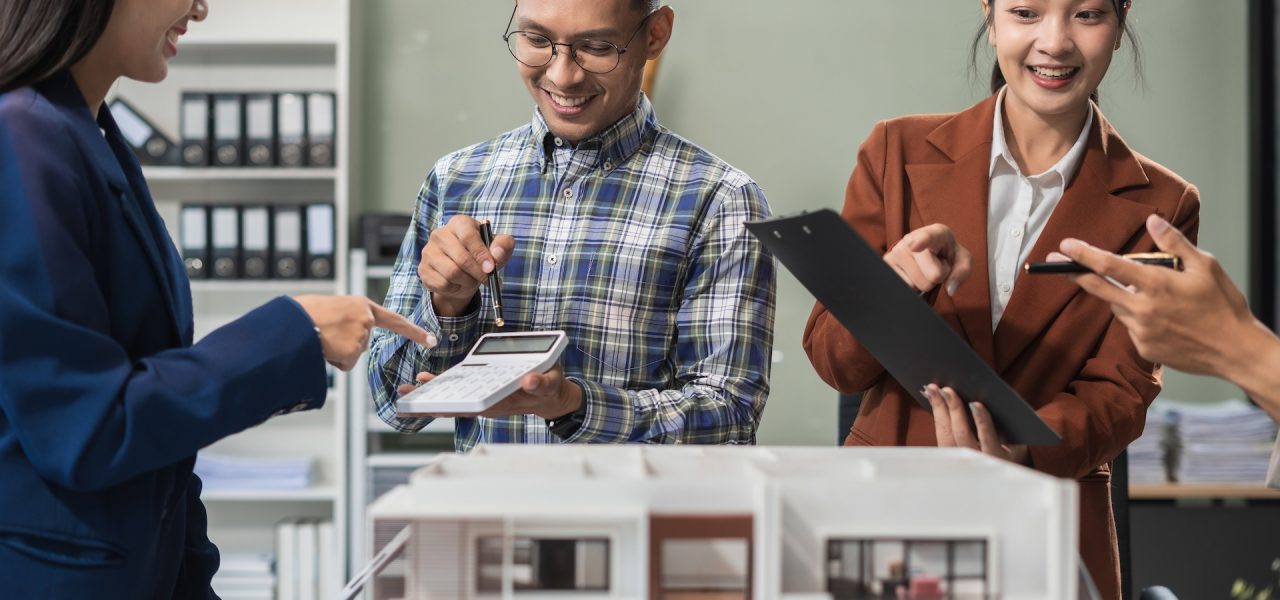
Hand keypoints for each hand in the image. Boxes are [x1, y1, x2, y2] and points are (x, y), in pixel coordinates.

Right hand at [294, 295, 434, 370]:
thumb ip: (348, 317)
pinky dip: (332, 360)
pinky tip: (322, 347)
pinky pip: (344, 364)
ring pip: (351, 355)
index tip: (432, 340)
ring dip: (336, 351)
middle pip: (362, 343)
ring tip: (320, 337)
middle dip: (344, 344)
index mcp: (362, 305)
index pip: (394, 320)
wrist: (291, 320)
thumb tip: (347, 334)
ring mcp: (361, 335)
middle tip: (325, 333)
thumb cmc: (304, 313)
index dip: (414, 331)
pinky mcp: (353, 351)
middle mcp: (366, 319)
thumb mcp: (333, 307)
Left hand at [398, 365, 583, 419]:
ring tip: (405, 390)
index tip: (432, 405)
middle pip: (453, 405)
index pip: (471, 406)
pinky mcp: (482, 388)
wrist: (550, 394)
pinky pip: (458, 389)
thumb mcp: (549, 383)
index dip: (450, 406)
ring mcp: (482, 396)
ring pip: (452, 398)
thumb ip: (541, 383)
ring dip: (429, 395)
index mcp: (501, 402)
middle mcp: (487, 402)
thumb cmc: (549, 388)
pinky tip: (426, 380)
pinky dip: (441, 385)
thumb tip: (529, 380)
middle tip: (404, 398)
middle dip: (429, 403)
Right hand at [418, 215, 515, 316]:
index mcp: (459, 223)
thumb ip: (503, 246)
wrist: (463, 273)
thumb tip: (497, 254)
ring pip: (451, 273)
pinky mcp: (423, 269)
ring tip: (472, 280)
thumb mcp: (497, 248)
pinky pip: (442, 284)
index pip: (469, 236)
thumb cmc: (481, 255)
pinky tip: (458, 284)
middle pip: (461, 258)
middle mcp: (440, 234)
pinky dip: (455, 288)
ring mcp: (428, 251)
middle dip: (478, 272)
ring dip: (467, 282)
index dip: (481, 254)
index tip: (491, 268)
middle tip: (487, 280)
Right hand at [884, 223, 972, 295]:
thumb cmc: (948, 255)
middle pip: (933, 275)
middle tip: (936, 266)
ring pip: (917, 284)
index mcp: (936, 232)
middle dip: (939, 277)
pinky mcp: (886, 264)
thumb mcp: (963, 260)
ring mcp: (896, 251)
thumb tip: (950, 288)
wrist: (930, 253)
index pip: (928, 237)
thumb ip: (963, 272)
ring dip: (924, 282)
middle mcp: (911, 239)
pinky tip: (913, 274)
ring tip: (924, 269)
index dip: (922, 242)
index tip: (915, 246)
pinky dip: (913, 286)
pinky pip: (905, 288)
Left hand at [925, 384, 1028, 463]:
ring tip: (932, 388)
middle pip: (961, 435)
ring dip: (938, 408)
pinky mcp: (948, 455)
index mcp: (997, 457)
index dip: (982, 421)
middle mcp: (976, 462)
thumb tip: (989, 393)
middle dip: (954, 410)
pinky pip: (939, 433)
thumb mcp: (1015, 441)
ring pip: (945, 434)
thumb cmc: (1011, 450)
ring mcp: (959, 461)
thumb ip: (1005, 423)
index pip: (988, 439)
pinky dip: (935, 413)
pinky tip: (931, 396)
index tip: (975, 403)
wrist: (998, 471)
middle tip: (946, 389)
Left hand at [1056, 214, 1261, 377]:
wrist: (1236, 350)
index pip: (1110, 265)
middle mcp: (1143, 309)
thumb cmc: (1223, 305)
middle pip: (1099, 288)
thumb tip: (1152, 221)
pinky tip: (1164, 318)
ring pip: (1118, 306)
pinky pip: (1131, 326)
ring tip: (1159, 297)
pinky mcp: (1143, 348)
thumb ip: (1174, 243)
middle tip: (1055, 261)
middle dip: (1075, 273)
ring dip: (1124, 296)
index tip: (1066, 245)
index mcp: (1157, 285)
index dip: (1085, 254)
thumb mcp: (1205, 266)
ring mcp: (1141, 331)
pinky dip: (1138, 316)